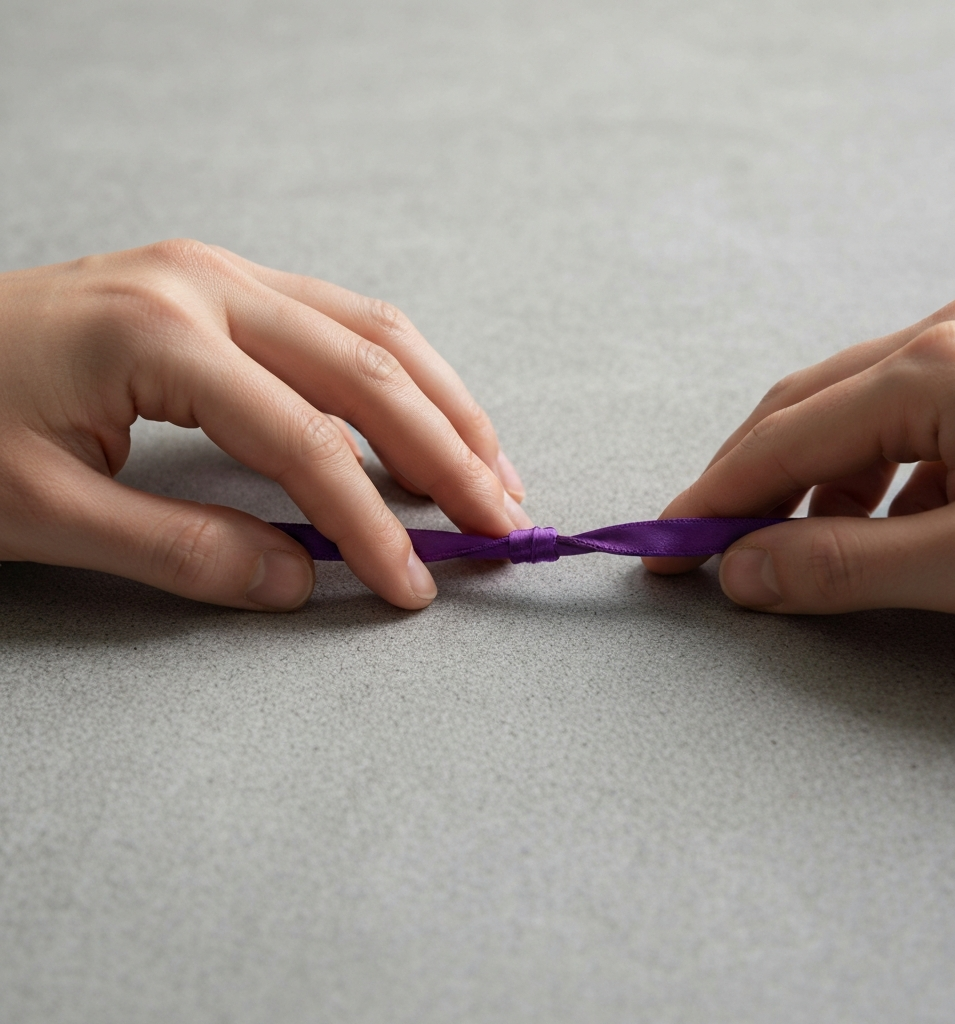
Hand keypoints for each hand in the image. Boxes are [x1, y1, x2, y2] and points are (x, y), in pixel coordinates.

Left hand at [0, 240, 528, 610]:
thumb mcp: (43, 508)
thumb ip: (180, 551)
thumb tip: (298, 580)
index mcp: (161, 333)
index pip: (303, 442)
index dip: (369, 525)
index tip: (410, 585)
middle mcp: (208, 283)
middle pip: (367, 368)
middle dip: (447, 452)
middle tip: (502, 518)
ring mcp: (218, 272)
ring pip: (371, 330)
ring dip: (442, 403)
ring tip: (491, 469)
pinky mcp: (220, 283)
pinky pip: (339, 320)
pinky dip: (398, 376)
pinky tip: (424, 417)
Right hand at [644, 294, 954, 624]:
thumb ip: (852, 567)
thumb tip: (746, 570)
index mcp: (936, 368)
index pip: (781, 442)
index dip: (713, 502)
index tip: (667, 549)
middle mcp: (951, 339)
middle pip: (804, 417)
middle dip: (751, 489)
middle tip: (709, 549)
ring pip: (854, 420)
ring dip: (817, 490)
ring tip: (804, 551)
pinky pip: (906, 425)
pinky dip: (876, 483)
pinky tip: (888, 529)